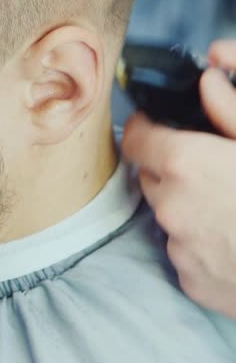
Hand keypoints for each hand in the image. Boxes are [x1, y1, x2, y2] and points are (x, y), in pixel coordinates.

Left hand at [121, 40, 235, 318]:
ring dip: (186, 207)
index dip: (143, 128)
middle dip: (170, 169)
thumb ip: (232, 111)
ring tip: (229, 210)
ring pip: (167, 215)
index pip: (136, 139)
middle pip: (151, 177)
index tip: (153, 125)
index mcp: (186, 166)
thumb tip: (207, 82)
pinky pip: (183, 252)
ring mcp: (178, 248)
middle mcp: (171, 207)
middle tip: (208, 169)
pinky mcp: (190, 280)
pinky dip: (198, 244)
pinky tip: (232, 244)